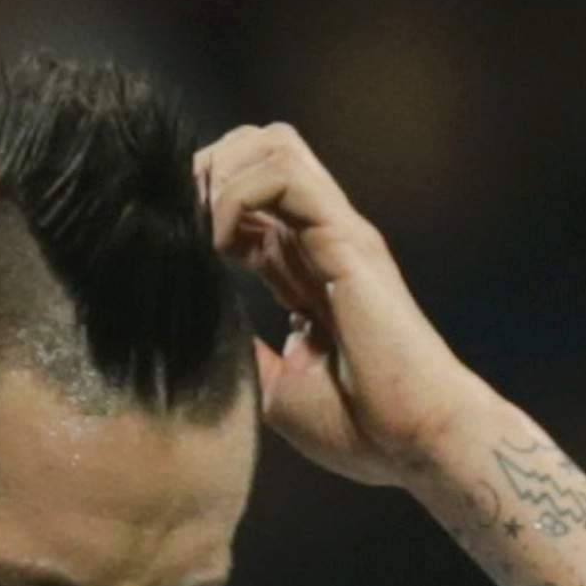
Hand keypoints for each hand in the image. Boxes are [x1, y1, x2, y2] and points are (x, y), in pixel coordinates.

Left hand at [196, 121, 488, 485]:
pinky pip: (284, 173)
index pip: (245, 194)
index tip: (169, 248)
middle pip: (258, 147)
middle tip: (180, 227)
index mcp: (303, 268)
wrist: (416, 442)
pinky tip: (221, 245)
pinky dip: (237, 194)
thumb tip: (199, 336)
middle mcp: (320, 238)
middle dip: (207, 170)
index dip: (199, 204)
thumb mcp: (276, 388)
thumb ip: (245, 352)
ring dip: (221, 175)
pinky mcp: (347, 238)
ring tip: (201, 233)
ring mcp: (337, 232)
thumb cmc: (361, 428)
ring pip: (272, 143)